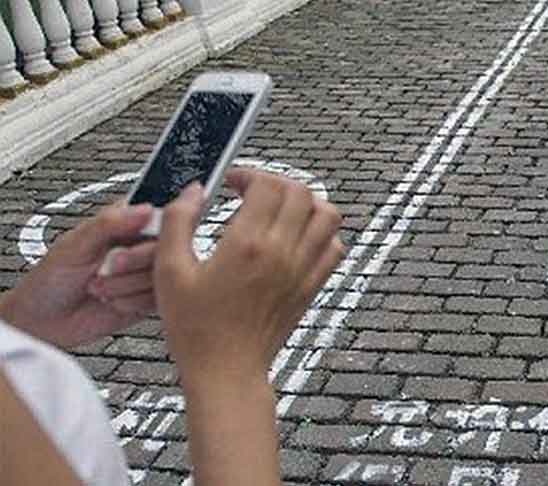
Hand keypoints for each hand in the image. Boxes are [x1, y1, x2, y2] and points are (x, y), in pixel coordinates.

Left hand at [0, 204, 158, 347]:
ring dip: (128, 285)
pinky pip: (158, 299)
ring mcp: (143, 275)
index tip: (135, 242)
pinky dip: (132, 302)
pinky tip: (112, 300)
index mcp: (123, 225)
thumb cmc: (49, 280)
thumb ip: (110, 223)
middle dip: (135, 261)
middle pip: (165, 248)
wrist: (42, 321)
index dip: (155, 229)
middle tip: (111, 266)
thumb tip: (144, 209)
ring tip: (101, 286)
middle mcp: (137, 248)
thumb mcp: (75, 244)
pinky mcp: (148, 300)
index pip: (158, 216)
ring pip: (162, 275)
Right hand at [155, 169, 343, 389]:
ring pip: (328, 216)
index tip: (232, 182)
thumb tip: (193, 192)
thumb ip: (178, 223)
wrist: (227, 371)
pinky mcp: (311, 287)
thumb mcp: (169, 272)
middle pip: (302, 192)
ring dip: (307, 203)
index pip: (268, 185)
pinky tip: (296, 238)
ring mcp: (302, 270)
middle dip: (278, 182)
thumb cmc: (196, 328)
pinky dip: (322, 234)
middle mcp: (282, 253)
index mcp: (246, 245)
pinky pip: (334, 248)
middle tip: (255, 191)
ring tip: (281, 210)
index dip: (250, 174)